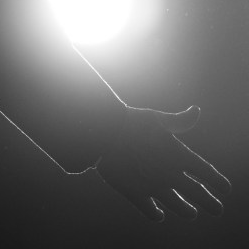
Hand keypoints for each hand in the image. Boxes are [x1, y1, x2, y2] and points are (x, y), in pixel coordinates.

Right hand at [97, 105, 230, 220]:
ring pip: (182, 209)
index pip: (210, 174)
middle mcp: (171, 174)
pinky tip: (159, 213)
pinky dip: (157, 215)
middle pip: (202, 196)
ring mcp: (153, 185)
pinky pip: (152, 213)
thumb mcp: (158, 119)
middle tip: (217, 210)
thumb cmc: (131, 121)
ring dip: (188, 212)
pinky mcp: (135, 193)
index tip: (225, 188)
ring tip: (191, 212)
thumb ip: (181, 121)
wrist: (102, 131)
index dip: (220, 183)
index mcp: (180, 155)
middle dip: (213, 205)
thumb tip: (196, 110)